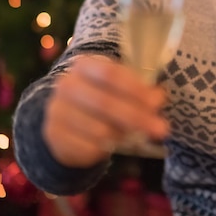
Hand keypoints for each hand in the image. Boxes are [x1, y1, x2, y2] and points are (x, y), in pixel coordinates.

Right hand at [42, 55, 168, 167]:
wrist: (64, 121)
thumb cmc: (99, 99)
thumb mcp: (117, 89)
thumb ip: (138, 91)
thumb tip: (158, 97)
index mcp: (84, 65)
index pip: (110, 73)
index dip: (135, 89)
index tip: (157, 103)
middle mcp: (67, 85)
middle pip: (105, 102)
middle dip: (137, 117)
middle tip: (161, 129)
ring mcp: (57, 111)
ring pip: (98, 129)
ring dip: (124, 135)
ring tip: (138, 137)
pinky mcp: (54, 136)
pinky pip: (87, 147)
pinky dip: (106, 149)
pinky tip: (115, 146)